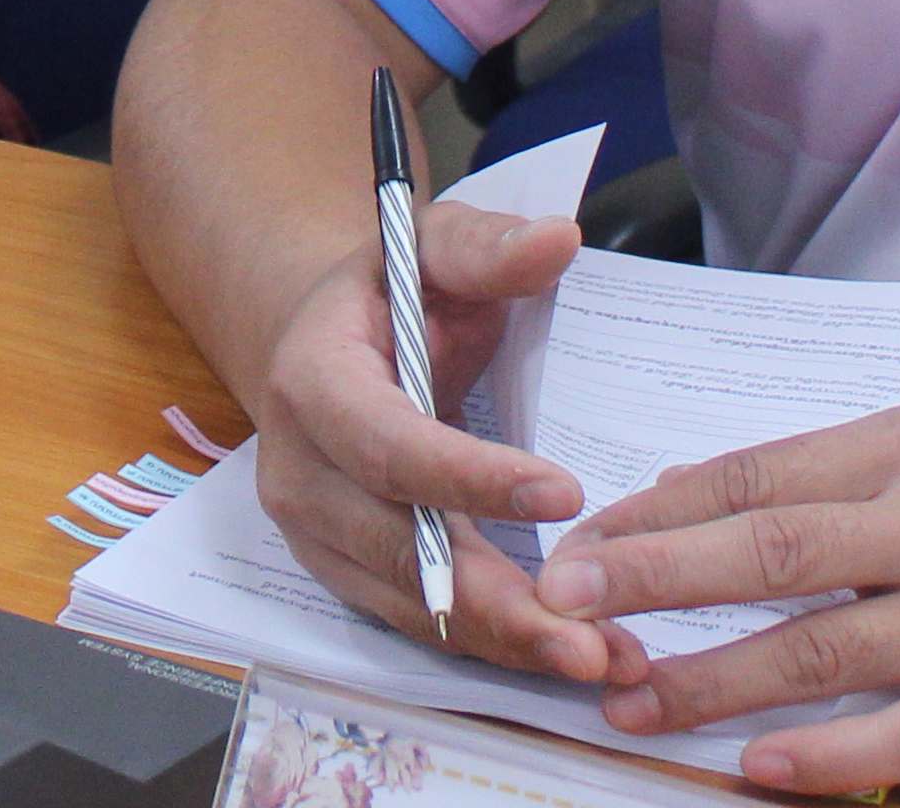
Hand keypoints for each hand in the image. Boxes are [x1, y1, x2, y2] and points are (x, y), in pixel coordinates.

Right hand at [248, 198, 637, 686]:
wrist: (328, 344)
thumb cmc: (392, 295)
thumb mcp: (434, 248)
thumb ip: (489, 247)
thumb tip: (558, 238)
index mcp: (310, 382)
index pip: (388, 444)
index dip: (470, 478)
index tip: (564, 493)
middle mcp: (298, 472)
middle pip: (398, 551)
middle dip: (497, 599)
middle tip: (590, 636)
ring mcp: (317, 535)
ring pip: (412, 605)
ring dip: (506, 641)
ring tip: (601, 660)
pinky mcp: (347, 574)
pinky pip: (420, 623)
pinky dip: (495, 644)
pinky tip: (571, 653)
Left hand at [537, 403, 899, 787]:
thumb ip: (834, 474)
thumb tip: (698, 498)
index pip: (758, 475)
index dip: (661, 511)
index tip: (582, 538)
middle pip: (771, 552)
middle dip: (654, 579)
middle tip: (564, 605)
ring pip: (824, 648)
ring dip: (714, 678)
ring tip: (629, 699)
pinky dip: (833, 753)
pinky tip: (761, 766)